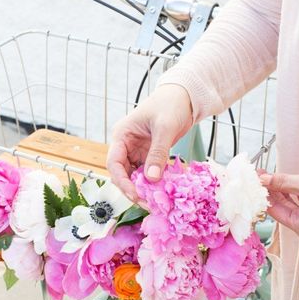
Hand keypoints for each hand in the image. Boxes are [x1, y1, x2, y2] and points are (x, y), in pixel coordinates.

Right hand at [106, 84, 192, 201]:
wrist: (184, 96)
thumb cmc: (170, 104)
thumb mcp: (164, 128)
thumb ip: (158, 153)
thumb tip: (151, 179)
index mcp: (122, 135)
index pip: (114, 163)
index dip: (122, 181)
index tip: (134, 194)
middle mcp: (126, 145)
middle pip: (122, 173)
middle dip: (133, 189)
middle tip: (147, 203)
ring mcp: (137, 151)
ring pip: (135, 176)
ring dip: (143, 189)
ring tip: (155, 201)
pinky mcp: (149, 155)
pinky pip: (147, 173)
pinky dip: (153, 183)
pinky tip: (162, 192)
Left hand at [258, 170, 298, 238]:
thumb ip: (283, 182)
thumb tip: (264, 179)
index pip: (274, 211)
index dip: (263, 195)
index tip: (256, 181)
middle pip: (281, 208)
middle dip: (271, 191)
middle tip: (261, 176)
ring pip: (291, 204)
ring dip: (281, 190)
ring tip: (270, 176)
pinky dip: (292, 192)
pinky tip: (285, 182)